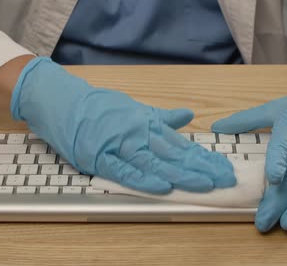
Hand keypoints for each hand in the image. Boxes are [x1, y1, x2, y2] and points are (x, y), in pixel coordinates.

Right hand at [10, 57, 235, 193]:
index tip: (223, 167)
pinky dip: (143, 178)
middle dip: (201, 167)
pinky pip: (124, 170)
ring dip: (181, 174)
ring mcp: (118, 144)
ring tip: (204, 184)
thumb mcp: (133, 108)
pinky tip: (162, 185)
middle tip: (224, 178)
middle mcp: (137, 132)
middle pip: (174, 153)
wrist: (62, 100)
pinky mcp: (99, 156)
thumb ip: (161, 117)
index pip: (180, 143)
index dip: (203, 157)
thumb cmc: (98, 107)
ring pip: (155, 162)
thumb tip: (188, 115)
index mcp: (147, 122)